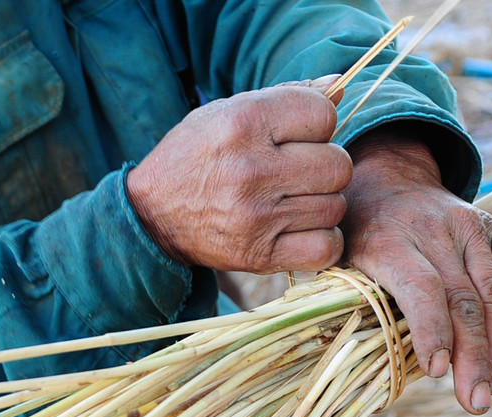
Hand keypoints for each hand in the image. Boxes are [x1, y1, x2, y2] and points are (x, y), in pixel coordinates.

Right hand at [126, 81, 352, 273]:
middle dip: (326, 167)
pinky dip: (323, 241)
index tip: (299, 136)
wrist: (151, 214)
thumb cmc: (196, 156)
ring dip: (323, 204)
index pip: (323, 115)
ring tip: (295, 201)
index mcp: (243, 123)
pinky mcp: (259, 255)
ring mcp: (257, 217)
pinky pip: (326, 247)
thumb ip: (285, 97)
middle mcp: (252, 170)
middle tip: (301, 173)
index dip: (319, 124)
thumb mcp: (227, 112)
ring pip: (335, 207)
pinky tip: (304, 230)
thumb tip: (340, 86)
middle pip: (338, 166)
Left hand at [340, 128, 491, 414]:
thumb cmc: (360, 241)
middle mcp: (431, 232)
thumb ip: (362, 308)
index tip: (439, 373)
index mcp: (386, 243)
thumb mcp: (344, 267)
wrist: (387, 183)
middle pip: (463, 300)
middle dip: (474, 356)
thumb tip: (381, 374)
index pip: (421, 289)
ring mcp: (467, 226)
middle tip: (477, 401)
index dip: (432, 332)